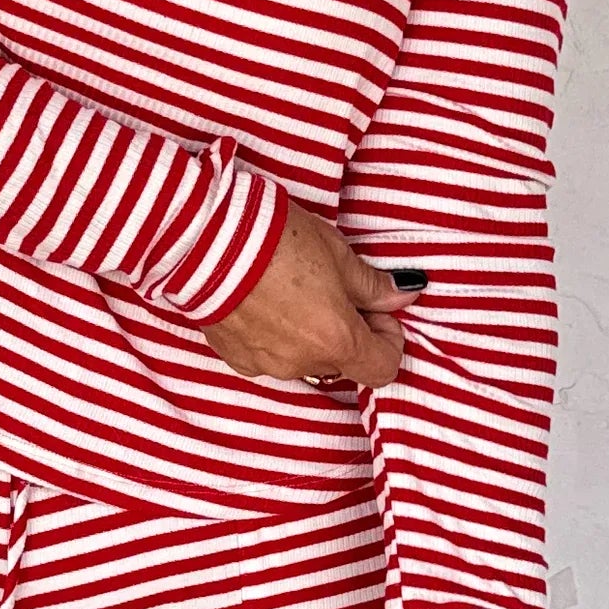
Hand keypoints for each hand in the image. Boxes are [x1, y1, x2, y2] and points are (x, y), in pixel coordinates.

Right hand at [203, 200, 406, 387]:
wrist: (206, 239)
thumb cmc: (276, 240)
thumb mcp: (337, 253)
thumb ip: (372, 285)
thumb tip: (402, 295)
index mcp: (336, 340)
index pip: (382, 369)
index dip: (388, 340)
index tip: (377, 310)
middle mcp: (302, 363)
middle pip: (341, 362)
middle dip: (345, 331)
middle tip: (333, 289)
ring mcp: (266, 365)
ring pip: (303, 359)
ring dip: (307, 335)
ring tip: (291, 290)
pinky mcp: (235, 358)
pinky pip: (268, 355)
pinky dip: (274, 336)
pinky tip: (262, 301)